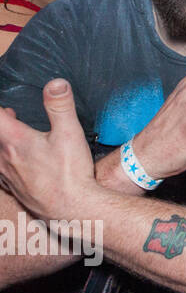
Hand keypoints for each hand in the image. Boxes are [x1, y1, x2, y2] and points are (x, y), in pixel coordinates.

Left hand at [0, 79, 93, 219]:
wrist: (71, 210)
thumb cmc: (70, 173)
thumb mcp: (70, 134)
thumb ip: (60, 106)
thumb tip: (55, 83)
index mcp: (14, 140)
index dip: (2, 109)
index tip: (8, 108)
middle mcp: (4, 157)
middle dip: (2, 122)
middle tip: (11, 113)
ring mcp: (6, 173)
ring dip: (1, 140)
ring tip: (12, 133)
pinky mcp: (12, 187)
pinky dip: (2, 161)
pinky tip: (12, 161)